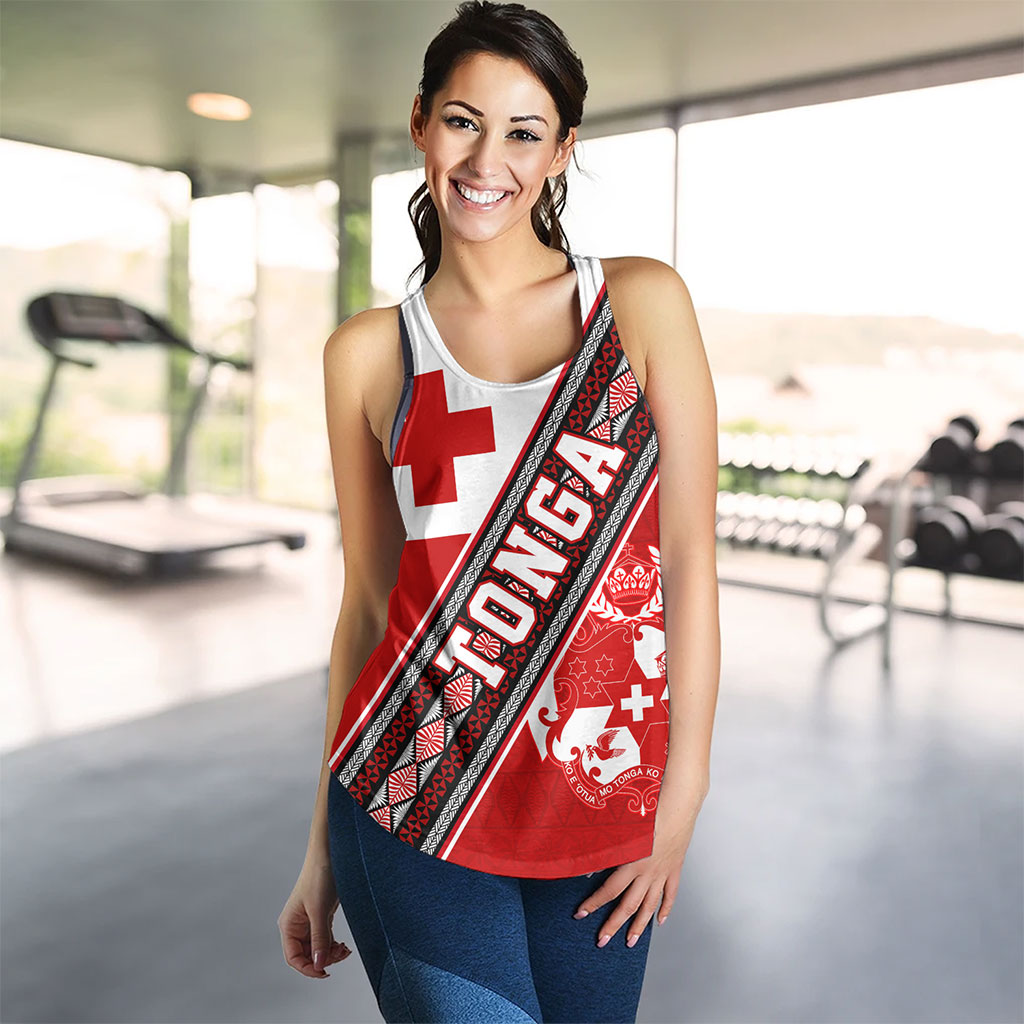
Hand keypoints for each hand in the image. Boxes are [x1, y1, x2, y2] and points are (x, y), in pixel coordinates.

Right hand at [278, 858, 352, 977]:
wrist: (330, 854)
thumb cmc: (318, 876)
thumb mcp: (319, 911)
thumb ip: (319, 939)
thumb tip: (319, 964)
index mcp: (289, 925)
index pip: (294, 957)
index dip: (308, 968)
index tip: (325, 971)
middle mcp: (297, 925)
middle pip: (307, 955)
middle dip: (323, 959)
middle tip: (340, 955)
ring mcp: (309, 921)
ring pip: (317, 948)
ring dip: (330, 953)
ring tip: (344, 949)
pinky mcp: (321, 916)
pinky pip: (325, 938)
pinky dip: (334, 944)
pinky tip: (343, 945)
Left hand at [572, 790, 702, 947]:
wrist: (679, 804)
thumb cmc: (650, 809)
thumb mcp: (624, 827)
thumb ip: (607, 845)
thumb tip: (588, 861)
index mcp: (632, 861)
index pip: (609, 890)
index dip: (593, 903)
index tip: (580, 914)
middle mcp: (648, 872)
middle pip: (628, 905)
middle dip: (613, 925)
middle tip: (602, 941)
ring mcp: (663, 872)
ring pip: (649, 906)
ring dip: (639, 925)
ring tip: (630, 941)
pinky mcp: (675, 868)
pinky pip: (670, 894)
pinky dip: (665, 909)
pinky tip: (660, 921)